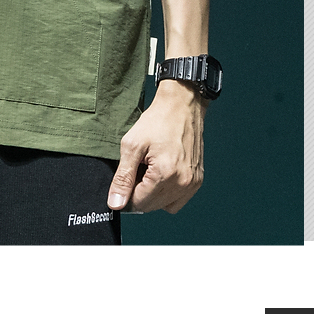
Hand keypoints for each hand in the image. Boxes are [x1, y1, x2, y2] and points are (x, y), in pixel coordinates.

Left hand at [107, 80, 206, 213]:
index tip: (124, 179)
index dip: (126, 194)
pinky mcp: (197, 180)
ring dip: (153, 194)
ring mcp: (192, 183)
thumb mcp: (131, 146)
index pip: (139, 203)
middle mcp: (182, 183)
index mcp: (165, 175)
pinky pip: (178, 200)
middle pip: (152, 206)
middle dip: (139, 192)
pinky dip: (167, 192)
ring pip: (164, 205)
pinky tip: (161, 174)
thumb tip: (116, 204)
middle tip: (138, 168)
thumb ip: (123, 178)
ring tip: (149, 170)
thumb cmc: (157, 121)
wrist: (181, 106)